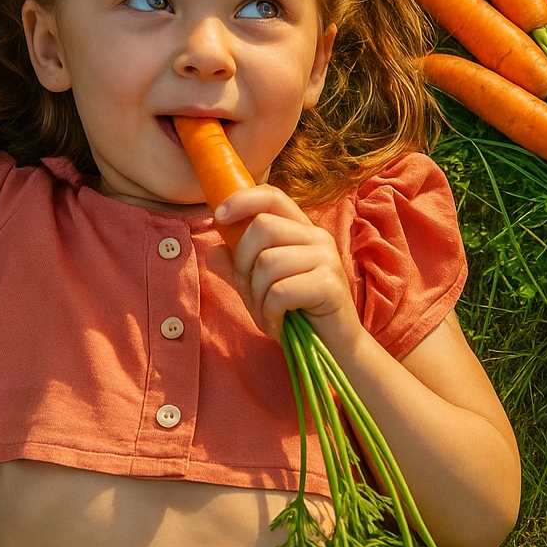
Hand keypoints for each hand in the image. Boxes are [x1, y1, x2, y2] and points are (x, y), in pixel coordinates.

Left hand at [214, 186, 363, 351]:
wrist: (333, 350)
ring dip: (256, 295)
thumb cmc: (296, 315)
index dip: (242, 200)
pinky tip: (278, 323)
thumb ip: (237, 269)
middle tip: (251, 292)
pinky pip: (279, 291)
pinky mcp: (329, 284)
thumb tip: (212, 251)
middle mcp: (317, 237)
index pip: (271, 196)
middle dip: (243, 263)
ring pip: (267, 261)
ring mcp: (326, 258)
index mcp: (300, 230)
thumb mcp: (258, 289)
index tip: (218, 217)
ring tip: (268, 313)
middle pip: (262, 227)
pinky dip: (270, 312)